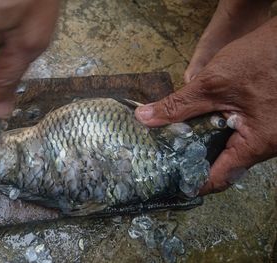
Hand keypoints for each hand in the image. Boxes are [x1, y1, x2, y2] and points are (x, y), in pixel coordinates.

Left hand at [135, 17, 276, 193]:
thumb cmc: (260, 58)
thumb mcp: (211, 84)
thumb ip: (178, 105)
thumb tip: (144, 118)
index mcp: (257, 143)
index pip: (221, 177)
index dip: (195, 182)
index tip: (174, 184)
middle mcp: (266, 145)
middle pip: (225, 165)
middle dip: (197, 163)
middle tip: (169, 162)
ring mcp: (267, 134)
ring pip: (231, 151)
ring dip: (206, 147)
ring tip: (178, 145)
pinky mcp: (264, 122)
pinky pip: (239, 137)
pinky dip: (217, 135)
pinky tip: (198, 127)